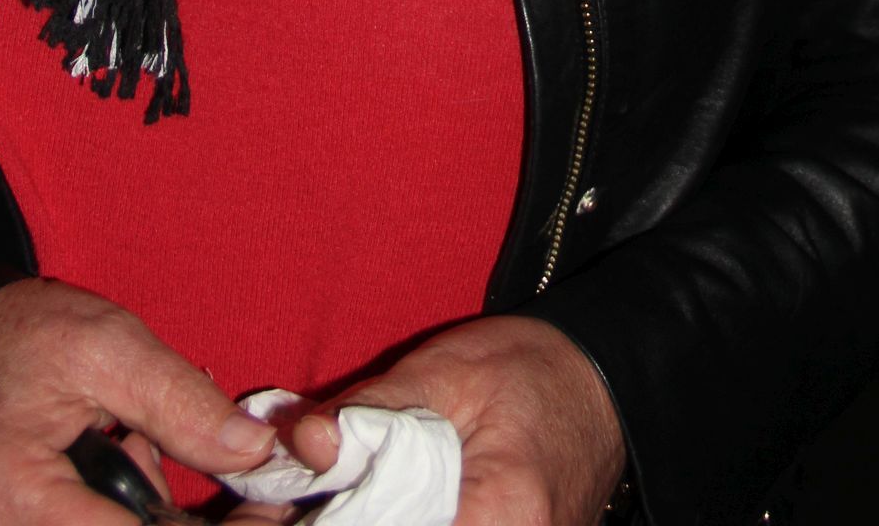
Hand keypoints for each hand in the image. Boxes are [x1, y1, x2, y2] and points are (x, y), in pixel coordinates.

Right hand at [0, 275, 276, 523]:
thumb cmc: (10, 340)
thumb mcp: (104, 347)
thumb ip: (179, 403)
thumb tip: (252, 452)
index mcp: (13, 500)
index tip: (267, 512)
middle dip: (180, 520)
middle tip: (229, 488)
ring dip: (152, 515)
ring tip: (140, 449)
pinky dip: (121, 514)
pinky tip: (124, 466)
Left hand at [229, 315, 624, 525]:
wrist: (603, 383)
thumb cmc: (533, 368)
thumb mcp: (446, 371)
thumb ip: (370, 410)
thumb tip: (300, 446)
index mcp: (497, 513)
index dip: (331, 522)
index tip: (275, 511)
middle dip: (338, 524)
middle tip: (277, 511)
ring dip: (360, 522)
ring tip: (320, 503)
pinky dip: (391, 522)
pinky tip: (361, 506)